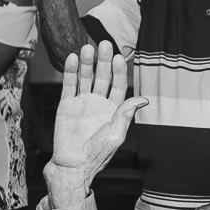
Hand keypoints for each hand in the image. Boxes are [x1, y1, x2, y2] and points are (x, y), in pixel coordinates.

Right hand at [50, 42, 146, 182]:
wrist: (74, 165)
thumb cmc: (97, 154)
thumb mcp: (116, 135)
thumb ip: (126, 114)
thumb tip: (144, 98)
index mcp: (113, 110)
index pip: (118, 85)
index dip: (119, 71)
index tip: (119, 57)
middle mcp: (98, 103)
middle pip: (102, 77)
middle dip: (103, 61)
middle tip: (104, 44)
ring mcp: (82, 103)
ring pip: (85, 78)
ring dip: (87, 63)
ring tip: (88, 48)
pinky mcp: (66, 105)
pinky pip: (69, 85)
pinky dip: (71, 72)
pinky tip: (74, 58)